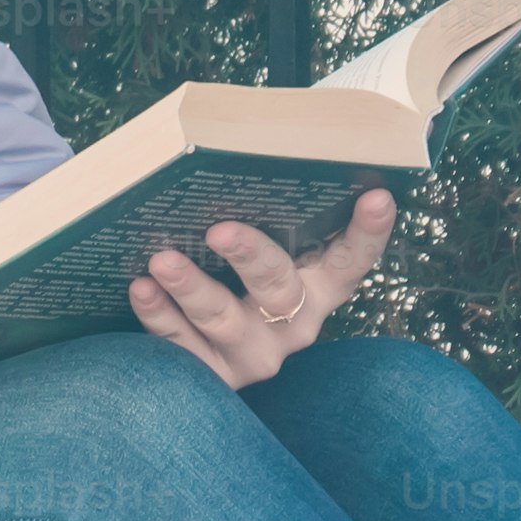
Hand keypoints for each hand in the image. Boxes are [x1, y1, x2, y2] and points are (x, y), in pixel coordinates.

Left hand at [129, 189, 394, 390]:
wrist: (207, 346)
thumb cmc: (240, 272)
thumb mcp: (269, 248)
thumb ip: (268, 215)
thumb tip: (236, 144)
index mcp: (318, 287)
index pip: (352, 259)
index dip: (368, 232)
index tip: (378, 196)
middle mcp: (293, 324)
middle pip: (278, 287)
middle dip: (250, 256)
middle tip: (219, 229)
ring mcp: (254, 353)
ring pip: (223, 319)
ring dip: (192, 287)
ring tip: (161, 260)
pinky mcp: (213, 376)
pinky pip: (183, 347)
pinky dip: (160, 317)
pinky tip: (142, 288)